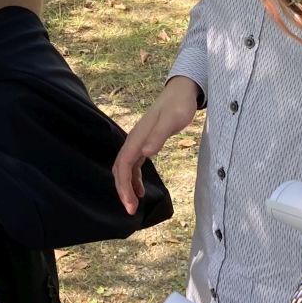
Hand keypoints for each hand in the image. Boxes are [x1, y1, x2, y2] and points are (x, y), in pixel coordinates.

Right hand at [112, 76, 200, 213]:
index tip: (130, 204)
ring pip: (125, 168)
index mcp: (137, 137)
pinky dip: (134, 179)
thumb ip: (159, 135)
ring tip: (133, 205)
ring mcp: (139, 142)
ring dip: (127, 186)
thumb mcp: (172, 120)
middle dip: (122, 190)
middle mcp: (134, 140)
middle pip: (120, 169)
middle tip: (130, 210)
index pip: (123, 165)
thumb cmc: (179, 105)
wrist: (181, 92)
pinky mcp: (145, 143)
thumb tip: (146, 153)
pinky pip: (133, 165)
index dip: (123, 186)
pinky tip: (141, 191)